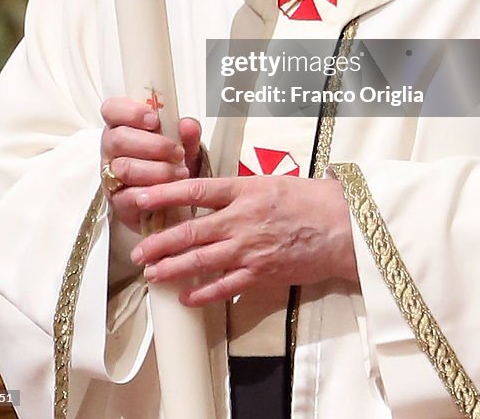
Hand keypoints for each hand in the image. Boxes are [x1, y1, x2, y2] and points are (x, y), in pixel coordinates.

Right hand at [100, 97, 201, 232]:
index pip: (111, 109)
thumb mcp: (186, 146)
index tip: (155, 120)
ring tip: (180, 172)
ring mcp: (111, 176)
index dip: (130, 111)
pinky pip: (128, 196)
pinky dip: (152, 192)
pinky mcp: (117, 202)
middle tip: (177, 152)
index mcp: (123, 126)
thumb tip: (188, 125)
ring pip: (124, 168)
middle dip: (154, 145)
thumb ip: (188, 134)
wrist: (174, 201)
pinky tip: (169, 190)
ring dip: (157, 170)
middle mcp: (112, 149)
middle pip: (118, 138)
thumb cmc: (173, 165)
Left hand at [130, 175, 357, 305]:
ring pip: (200, 260)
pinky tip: (185, 296)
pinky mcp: (260, 274)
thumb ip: (238, 190)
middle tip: (138, 249)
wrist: (341, 227)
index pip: (196, 189)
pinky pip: (224, 286)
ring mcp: (249, 249)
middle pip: (191, 230)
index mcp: (244, 190)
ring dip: (172, 268)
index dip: (165, 193)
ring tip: (151, 273)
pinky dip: (201, 292)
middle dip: (160, 241)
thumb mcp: (270, 182)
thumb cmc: (308, 200)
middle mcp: (242, 219)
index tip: (141, 197)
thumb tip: (208, 195)